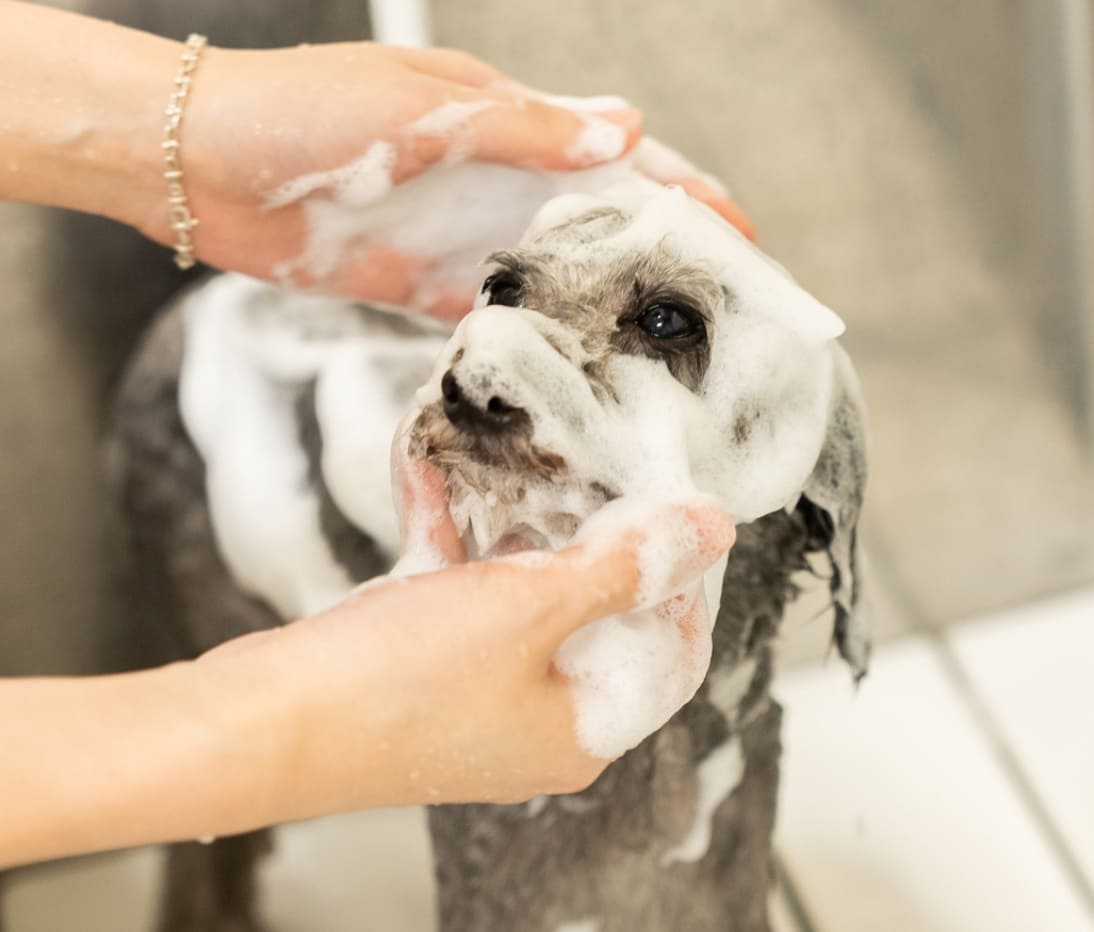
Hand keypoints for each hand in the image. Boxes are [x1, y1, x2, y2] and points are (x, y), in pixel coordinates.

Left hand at [151, 43, 752, 314]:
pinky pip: (490, 313)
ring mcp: (459, 235)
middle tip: (715, 307)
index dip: (682, 191)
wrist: (198, 161)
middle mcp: (493, 180)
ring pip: (553, 273)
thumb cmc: (299, 112)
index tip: (741, 230)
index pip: (616, 156)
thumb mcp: (423, 108)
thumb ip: (524, 129)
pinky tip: (565, 363)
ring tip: (657, 347)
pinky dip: (529, 335)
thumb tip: (626, 133)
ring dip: (603, 304)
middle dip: (658, 257)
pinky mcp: (419, 283)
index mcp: (505, 121)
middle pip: (598, 222)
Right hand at [195, 450, 733, 816]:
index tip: (671, 503)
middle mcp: (537, 718)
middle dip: (591, 534)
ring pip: (522, 596)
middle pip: (596, 614)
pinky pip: (457, 592)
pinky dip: (449, 538)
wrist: (259, 724)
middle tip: (597, 464)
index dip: (680, 575)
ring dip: (514, 527)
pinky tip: (426, 472)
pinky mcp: (423, 668)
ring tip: (517, 461)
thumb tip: (712, 532)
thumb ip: (623, 567)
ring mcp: (478, 693)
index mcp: (583, 727)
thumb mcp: (529, 608)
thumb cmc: (394, 684)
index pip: (670, 649)